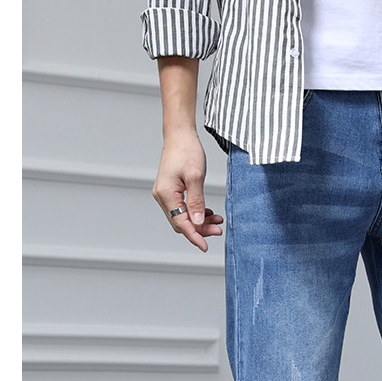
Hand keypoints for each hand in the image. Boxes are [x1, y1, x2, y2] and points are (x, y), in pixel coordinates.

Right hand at [152, 130, 223, 252]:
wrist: (180, 134)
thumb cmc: (187, 150)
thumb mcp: (196, 177)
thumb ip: (196, 201)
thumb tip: (197, 223)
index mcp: (166, 194)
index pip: (181, 223)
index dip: (194, 236)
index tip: (205, 246)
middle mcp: (162, 196)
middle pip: (181, 223)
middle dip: (200, 229)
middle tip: (219, 230)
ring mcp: (166, 194)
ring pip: (183, 217)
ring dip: (200, 221)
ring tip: (217, 220)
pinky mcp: (171, 191)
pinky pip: (183, 209)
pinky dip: (196, 213)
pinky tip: (208, 212)